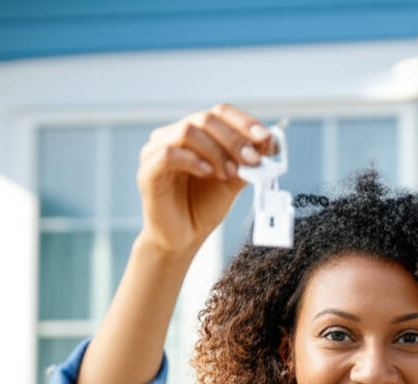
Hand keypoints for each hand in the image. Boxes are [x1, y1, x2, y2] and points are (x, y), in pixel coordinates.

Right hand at [136, 103, 273, 255]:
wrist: (184, 237)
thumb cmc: (204, 206)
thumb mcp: (234, 181)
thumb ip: (248, 162)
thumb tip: (270, 145)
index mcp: (196, 133)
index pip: (220, 113)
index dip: (245, 122)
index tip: (266, 139)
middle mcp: (174, 135)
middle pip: (206, 119)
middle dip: (235, 140)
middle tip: (252, 160)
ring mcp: (157, 150)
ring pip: (187, 131)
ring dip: (216, 151)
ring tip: (228, 173)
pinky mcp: (148, 170)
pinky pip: (168, 153)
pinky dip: (193, 160)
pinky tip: (207, 172)